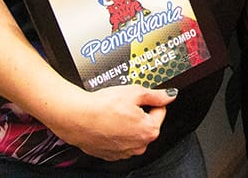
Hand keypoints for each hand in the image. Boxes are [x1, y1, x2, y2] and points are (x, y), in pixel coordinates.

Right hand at [46, 84, 178, 160]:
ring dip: (127, 122)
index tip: (141, 96)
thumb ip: (156, 94)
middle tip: (125, 102)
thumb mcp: (135, 92)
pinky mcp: (110, 154)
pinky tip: (107, 121)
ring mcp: (124, 152)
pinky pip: (119, 140)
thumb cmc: (103, 106)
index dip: (151, 99)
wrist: (77, 117)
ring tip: (114, 111)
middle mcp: (139, 146)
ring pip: (132, 133)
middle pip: (147, 123)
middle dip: (140, 112)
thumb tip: (170, 95)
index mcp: (149, 130)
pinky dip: (116, 131)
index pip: (160, 110)